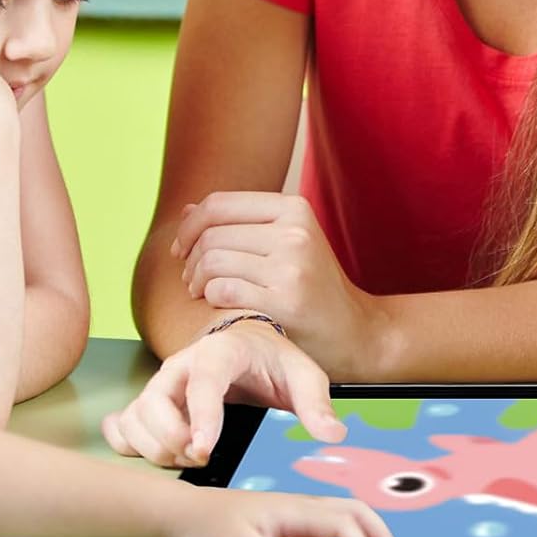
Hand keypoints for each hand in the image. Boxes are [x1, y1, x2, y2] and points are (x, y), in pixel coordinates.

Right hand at [103, 320, 345, 467]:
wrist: (248, 343)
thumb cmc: (274, 360)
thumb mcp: (303, 376)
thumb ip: (316, 404)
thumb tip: (333, 433)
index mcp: (220, 353)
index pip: (203, 383)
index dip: (200, 418)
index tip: (204, 451)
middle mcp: (182, 365)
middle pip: (155, 403)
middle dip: (173, 440)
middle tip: (202, 458)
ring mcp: (160, 383)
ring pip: (135, 416)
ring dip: (154, 448)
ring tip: (188, 460)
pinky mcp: (148, 401)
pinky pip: (122, 424)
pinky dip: (130, 445)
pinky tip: (156, 455)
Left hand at [172, 192, 385, 371]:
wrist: (354, 331)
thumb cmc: (312, 287)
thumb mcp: (285, 243)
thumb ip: (238, 224)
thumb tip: (187, 211)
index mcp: (294, 209)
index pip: (218, 204)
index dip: (189, 228)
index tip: (181, 250)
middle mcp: (295, 232)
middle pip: (211, 235)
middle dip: (189, 261)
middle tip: (190, 281)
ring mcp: (292, 266)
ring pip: (212, 262)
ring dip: (195, 282)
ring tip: (201, 293)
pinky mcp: (286, 301)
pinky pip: (222, 291)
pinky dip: (211, 299)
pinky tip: (218, 306)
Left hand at [175, 486, 405, 536]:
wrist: (187, 514)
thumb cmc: (209, 528)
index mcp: (294, 510)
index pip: (344, 524)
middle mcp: (301, 505)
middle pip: (357, 511)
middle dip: (382, 536)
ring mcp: (298, 510)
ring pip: (348, 513)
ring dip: (372, 533)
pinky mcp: (291, 519)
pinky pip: (335, 520)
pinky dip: (355, 534)